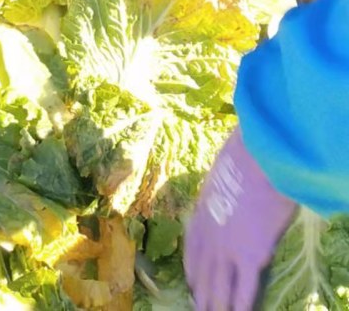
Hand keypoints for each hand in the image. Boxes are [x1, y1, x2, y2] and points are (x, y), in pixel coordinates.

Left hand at [184, 129, 296, 310]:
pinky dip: (242, 306)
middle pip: (202, 272)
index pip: (193, 248)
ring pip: (219, 286)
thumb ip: (225, 183)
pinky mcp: (251, 256)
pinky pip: (245, 289)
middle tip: (200, 309)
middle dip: (201, 294)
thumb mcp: (224, 167)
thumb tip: (234, 178)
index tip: (192, 283)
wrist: (257, 157)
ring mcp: (228, 248)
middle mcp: (209, 234)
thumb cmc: (245, 153)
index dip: (192, 268)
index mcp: (202, 211)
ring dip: (216, 305)